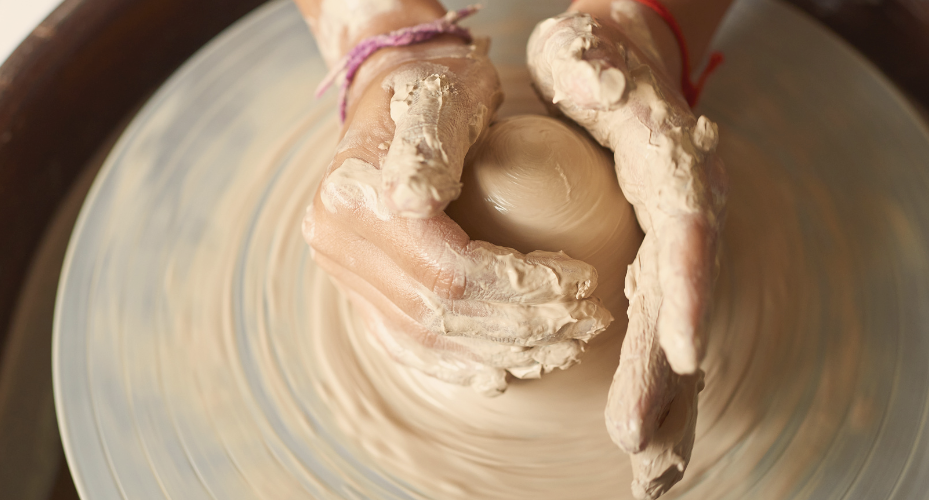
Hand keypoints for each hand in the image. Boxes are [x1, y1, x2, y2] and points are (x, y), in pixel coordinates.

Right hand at [303, 35, 614, 395]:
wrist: (396, 87)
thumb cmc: (436, 84)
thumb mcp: (441, 97)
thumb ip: (427, 146)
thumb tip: (414, 200)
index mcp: (356, 199)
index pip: (450, 270)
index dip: (521, 287)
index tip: (582, 281)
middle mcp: (339, 242)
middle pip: (442, 313)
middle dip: (525, 325)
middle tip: (589, 320)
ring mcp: (343, 271)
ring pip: (428, 340)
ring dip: (504, 353)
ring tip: (566, 345)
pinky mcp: (358, 289)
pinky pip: (408, 345)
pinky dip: (462, 365)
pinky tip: (506, 372)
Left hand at [528, 5, 727, 498]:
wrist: (625, 59)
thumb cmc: (596, 57)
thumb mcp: (586, 54)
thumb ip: (588, 70)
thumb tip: (583, 75)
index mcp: (677, 168)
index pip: (689, 233)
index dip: (688, 291)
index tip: (684, 352)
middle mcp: (690, 217)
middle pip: (684, 306)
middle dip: (666, 382)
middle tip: (642, 448)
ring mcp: (679, 248)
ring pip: (679, 337)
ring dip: (669, 408)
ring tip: (653, 475)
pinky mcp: (659, 269)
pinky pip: (661, 338)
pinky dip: (658, 394)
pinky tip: (650, 446)